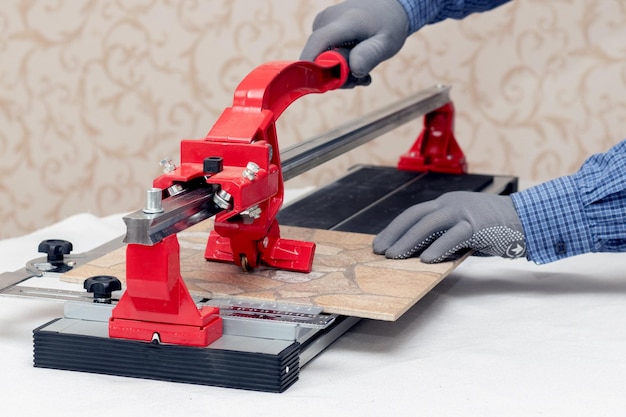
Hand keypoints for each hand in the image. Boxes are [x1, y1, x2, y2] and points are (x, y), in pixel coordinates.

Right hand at [300, 0, 408, 80]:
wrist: (388, 7)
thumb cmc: (389, 25)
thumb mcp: (387, 43)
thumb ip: (371, 55)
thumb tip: (354, 69)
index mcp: (345, 21)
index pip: (318, 42)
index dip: (311, 65)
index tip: (318, 85)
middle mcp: (328, 18)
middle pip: (318, 56)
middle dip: (335, 75)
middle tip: (360, 79)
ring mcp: (322, 22)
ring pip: (320, 57)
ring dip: (338, 71)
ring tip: (361, 68)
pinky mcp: (321, 26)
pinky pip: (322, 52)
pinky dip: (336, 63)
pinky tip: (354, 61)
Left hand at [372, 192, 525, 262]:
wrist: (528, 220)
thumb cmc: (495, 228)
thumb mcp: (463, 229)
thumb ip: (444, 237)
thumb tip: (419, 255)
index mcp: (447, 204)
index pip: (414, 214)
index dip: (395, 228)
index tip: (380, 243)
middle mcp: (452, 204)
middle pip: (416, 216)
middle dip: (395, 234)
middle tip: (381, 250)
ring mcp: (465, 212)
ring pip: (430, 224)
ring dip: (410, 241)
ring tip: (396, 256)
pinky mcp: (479, 225)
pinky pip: (454, 236)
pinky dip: (439, 247)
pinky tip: (427, 260)